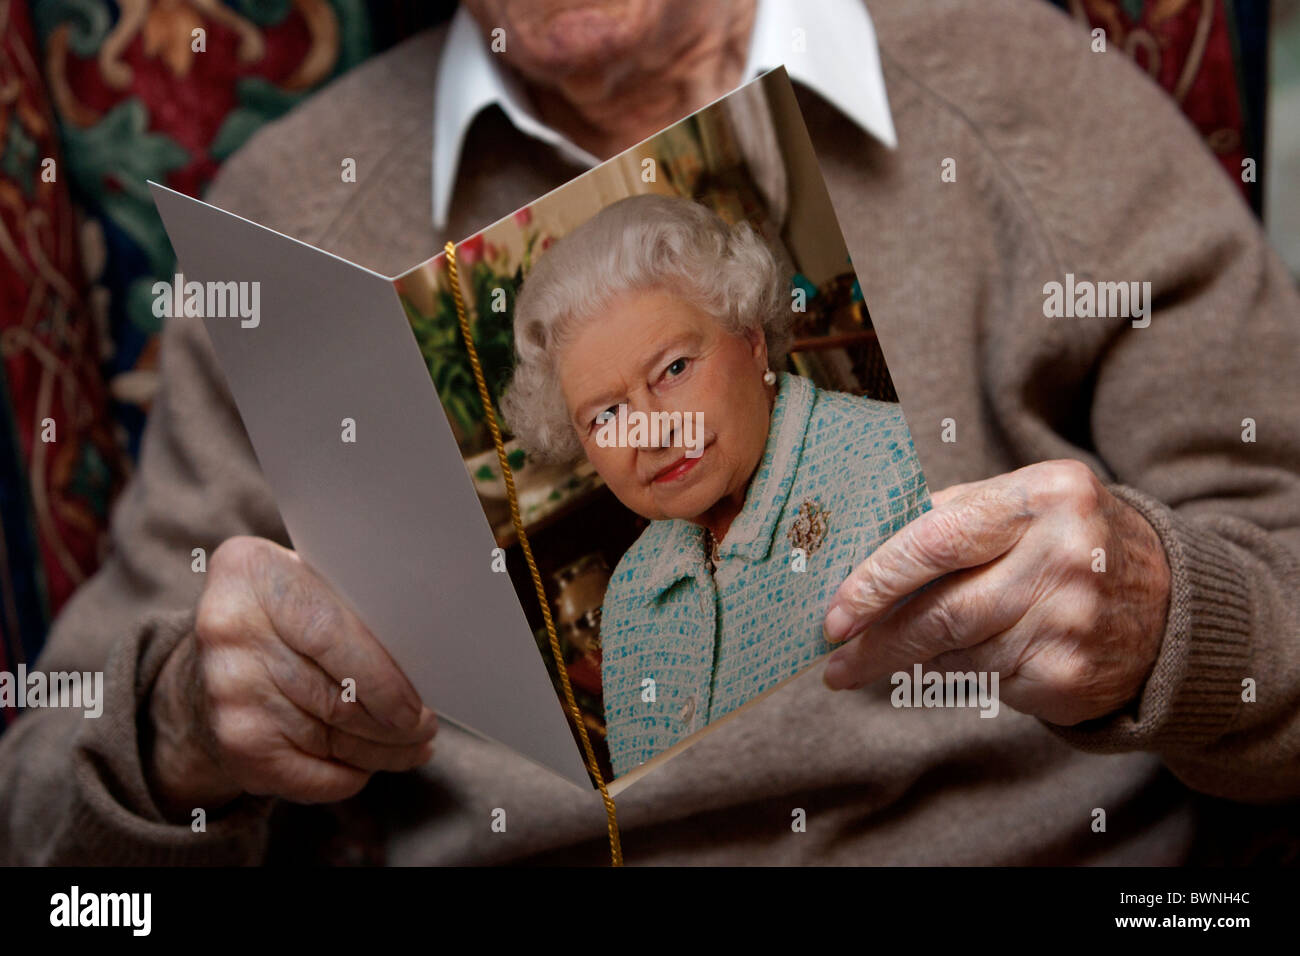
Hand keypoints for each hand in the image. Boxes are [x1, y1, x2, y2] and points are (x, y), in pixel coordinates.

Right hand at [145, 536, 437, 817]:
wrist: (206, 674)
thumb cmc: (284, 622)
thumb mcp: (308, 587)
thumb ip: (354, 606)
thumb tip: (429, 655)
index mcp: (253, 573)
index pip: (331, 634)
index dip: (384, 678)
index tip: (419, 704)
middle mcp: (229, 632)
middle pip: (338, 695)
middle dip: (396, 722)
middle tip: (427, 726)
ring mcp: (226, 693)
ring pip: (334, 738)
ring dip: (384, 751)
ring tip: (413, 746)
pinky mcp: (234, 745)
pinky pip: (313, 776)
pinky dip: (349, 775)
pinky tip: (369, 765)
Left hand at [821, 460, 1170, 725]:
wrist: (1175, 605)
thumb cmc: (1070, 544)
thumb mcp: (1025, 504)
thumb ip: (950, 516)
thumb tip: (857, 557)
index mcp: (1044, 494)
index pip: (936, 540)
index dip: (876, 581)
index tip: (834, 614)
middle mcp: (1066, 556)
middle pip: (942, 610)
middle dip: (877, 640)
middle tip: (836, 660)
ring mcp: (1073, 621)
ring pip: (958, 651)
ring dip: (914, 658)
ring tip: (887, 658)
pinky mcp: (1072, 675)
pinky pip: (987, 681)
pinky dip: (961, 672)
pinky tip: (965, 661)